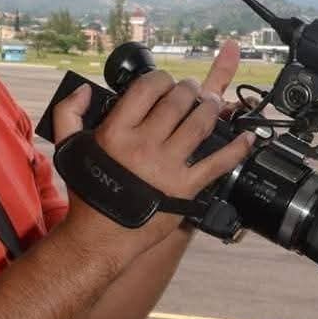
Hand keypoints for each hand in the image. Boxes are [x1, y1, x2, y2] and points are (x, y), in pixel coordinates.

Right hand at [52, 41, 253, 262]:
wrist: (100, 238)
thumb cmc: (87, 194)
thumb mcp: (70, 148)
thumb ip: (69, 113)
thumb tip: (84, 88)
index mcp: (116, 132)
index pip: (147, 89)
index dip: (161, 79)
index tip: (165, 82)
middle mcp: (144, 146)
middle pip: (178, 102)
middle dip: (189, 89)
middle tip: (192, 90)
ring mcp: (167, 167)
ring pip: (200, 124)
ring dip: (212, 107)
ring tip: (213, 103)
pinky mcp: (186, 189)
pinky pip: (218, 163)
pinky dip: (237, 148)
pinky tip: (248, 137)